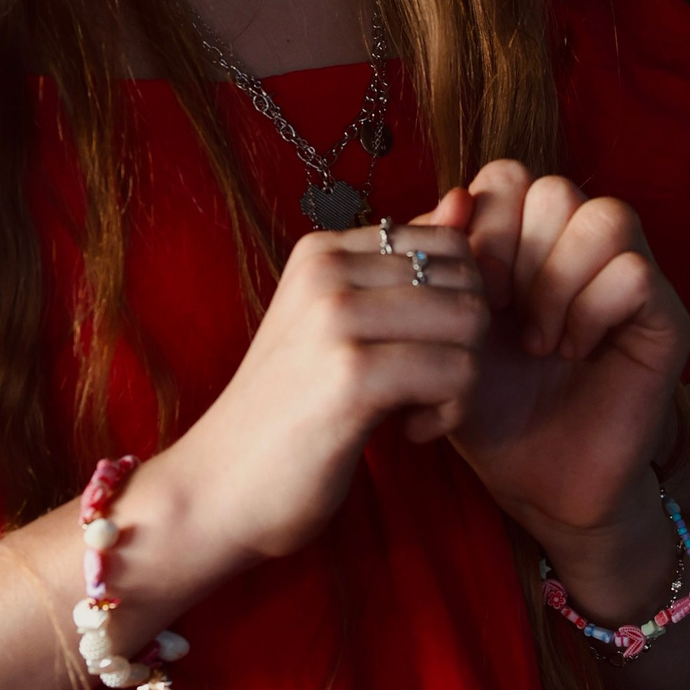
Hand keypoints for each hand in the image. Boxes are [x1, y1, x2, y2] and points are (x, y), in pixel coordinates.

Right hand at [160, 219, 487, 572]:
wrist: (218, 489)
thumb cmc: (287, 413)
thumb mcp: (340, 327)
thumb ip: (403, 269)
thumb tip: (463, 200)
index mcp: (323, 250)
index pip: (447, 242)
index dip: (459, 302)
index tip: (423, 351)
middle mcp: (327, 270)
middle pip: (467, 280)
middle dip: (469, 339)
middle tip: (430, 388)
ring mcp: (337, 317)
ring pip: (470, 322)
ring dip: (465, 377)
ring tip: (422, 409)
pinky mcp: (352, 373)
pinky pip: (457, 371)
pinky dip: (451, 410)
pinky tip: (411, 432)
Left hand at [412, 164, 689, 612]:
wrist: (532, 480)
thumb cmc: (486, 406)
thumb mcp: (443, 329)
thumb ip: (439, 263)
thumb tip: (451, 196)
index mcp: (526, 241)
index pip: (511, 175)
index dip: (485, 222)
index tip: (466, 289)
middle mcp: (580, 249)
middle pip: (556, 188)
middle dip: (516, 249)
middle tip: (498, 312)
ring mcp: (626, 279)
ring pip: (606, 217)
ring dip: (557, 278)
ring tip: (536, 338)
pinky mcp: (664, 318)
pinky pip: (635, 273)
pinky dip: (592, 310)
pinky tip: (569, 351)